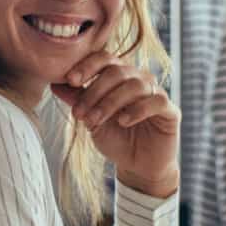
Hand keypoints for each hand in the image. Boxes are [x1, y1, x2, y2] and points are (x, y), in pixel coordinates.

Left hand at [49, 52, 179, 197]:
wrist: (138, 166)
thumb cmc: (116, 139)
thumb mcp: (92, 120)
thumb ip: (78, 101)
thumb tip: (54, 83)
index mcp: (120, 76)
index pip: (104, 59)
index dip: (87, 66)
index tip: (70, 80)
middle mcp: (139, 79)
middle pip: (117, 71)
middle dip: (94, 92)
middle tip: (79, 113)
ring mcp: (156, 93)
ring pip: (134, 85)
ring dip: (110, 103)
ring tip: (95, 122)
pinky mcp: (170, 111)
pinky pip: (156, 101)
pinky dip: (137, 109)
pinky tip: (123, 122)